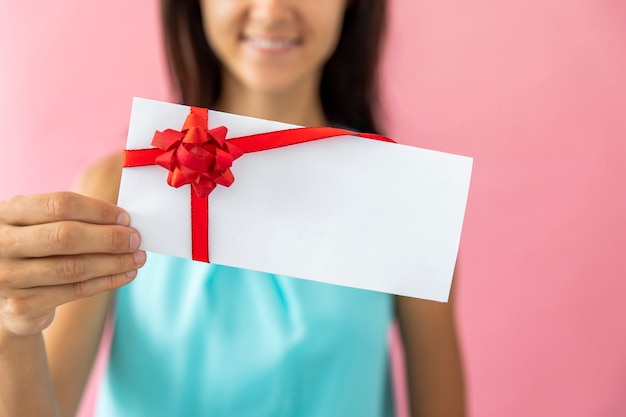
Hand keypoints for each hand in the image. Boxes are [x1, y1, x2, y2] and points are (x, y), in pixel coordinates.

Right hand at [0, 192, 145, 337]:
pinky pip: (75, 291)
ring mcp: (8, 276)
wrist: (3, 294)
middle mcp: (2, 243)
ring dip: (114, 262)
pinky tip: (125, 275)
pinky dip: (107, 282)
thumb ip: (72, 218)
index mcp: (7, 212)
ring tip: (137, 258)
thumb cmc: (33, 249)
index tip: (126, 218)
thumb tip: (124, 221)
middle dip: (109, 238)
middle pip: (66, 236)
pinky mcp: (21, 305)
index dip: (98, 211)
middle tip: (136, 239)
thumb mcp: (38, 225)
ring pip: (74, 267)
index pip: (60, 204)